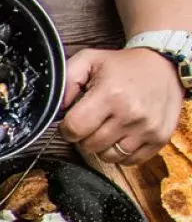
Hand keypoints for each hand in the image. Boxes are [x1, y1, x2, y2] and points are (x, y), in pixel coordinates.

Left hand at [59, 47, 183, 164]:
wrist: (165, 65)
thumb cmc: (122, 65)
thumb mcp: (89, 60)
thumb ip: (66, 81)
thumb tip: (55, 109)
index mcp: (111, 95)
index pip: (74, 129)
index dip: (67, 128)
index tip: (74, 120)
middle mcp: (131, 115)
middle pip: (89, 146)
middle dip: (85, 136)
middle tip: (93, 121)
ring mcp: (147, 129)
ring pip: (108, 157)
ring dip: (103, 146)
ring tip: (108, 127)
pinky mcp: (160, 139)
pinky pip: (129, 161)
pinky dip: (122, 152)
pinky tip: (123, 134)